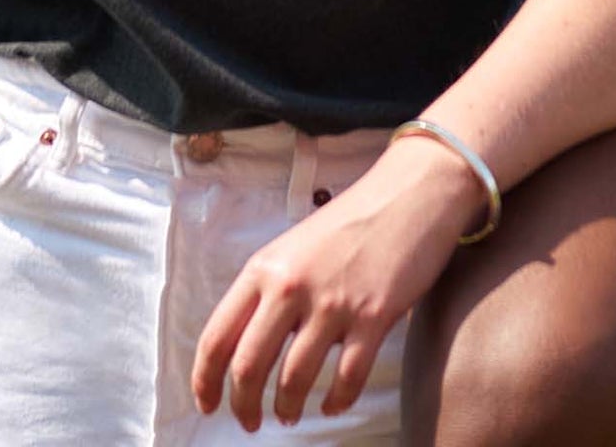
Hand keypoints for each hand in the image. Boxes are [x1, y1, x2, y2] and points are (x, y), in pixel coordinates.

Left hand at [190, 134, 487, 429]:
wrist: (410, 192)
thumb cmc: (352, 221)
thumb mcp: (294, 247)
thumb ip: (269, 291)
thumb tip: (248, 348)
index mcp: (265, 267)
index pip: (217, 336)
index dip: (205, 380)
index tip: (207, 404)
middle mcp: (292, 286)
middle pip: (248, 368)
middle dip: (243, 406)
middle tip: (248, 422)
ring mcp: (333, 302)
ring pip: (293, 380)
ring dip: (288, 408)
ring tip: (290, 414)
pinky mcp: (374, 316)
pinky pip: (347, 379)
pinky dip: (336, 402)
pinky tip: (332, 404)